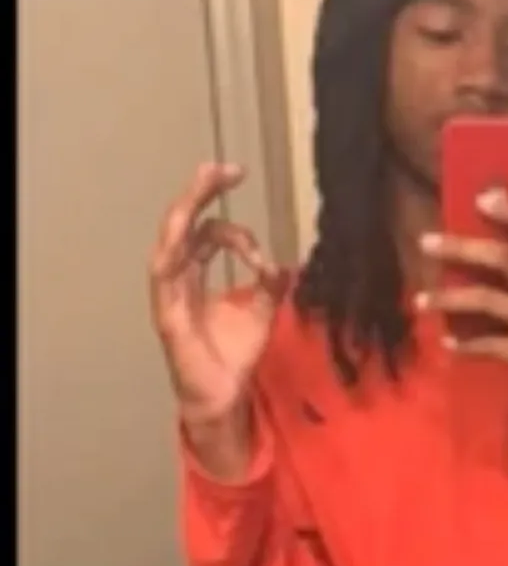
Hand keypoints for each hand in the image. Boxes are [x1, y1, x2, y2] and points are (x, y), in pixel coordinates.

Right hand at [148, 161, 285, 441]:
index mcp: (196, 275)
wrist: (224, 396)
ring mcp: (169, 294)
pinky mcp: (167, 314)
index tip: (262, 244)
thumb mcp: (262, 312)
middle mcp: (179, 278)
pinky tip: (185, 229)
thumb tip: (285, 264)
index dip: (231, 220)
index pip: (207, 232)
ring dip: (186, 208)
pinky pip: (163, 274)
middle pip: (183, 224)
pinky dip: (174, 250)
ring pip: (169, 240)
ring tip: (205, 180)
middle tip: (225, 169)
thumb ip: (270, 286)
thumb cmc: (234, 357)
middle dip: (202, 192)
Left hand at [417, 190, 507, 433]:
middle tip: (426, 242)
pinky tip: (447, 341)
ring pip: (487, 301)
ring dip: (448, 299)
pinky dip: (465, 344)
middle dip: (460, 248)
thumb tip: (496, 236)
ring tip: (420, 299)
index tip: (480, 199)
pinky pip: (489, 345)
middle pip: (504, 259)